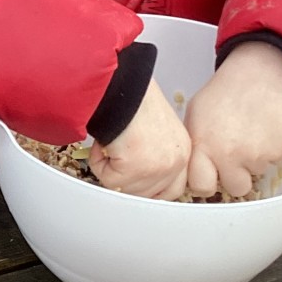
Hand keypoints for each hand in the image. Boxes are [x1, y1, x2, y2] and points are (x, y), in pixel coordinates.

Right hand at [90, 81, 190, 200]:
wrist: (123, 87)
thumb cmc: (133, 100)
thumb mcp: (157, 131)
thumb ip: (155, 156)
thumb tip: (139, 175)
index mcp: (182, 151)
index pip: (173, 190)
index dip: (149, 189)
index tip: (134, 183)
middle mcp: (174, 162)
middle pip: (147, 195)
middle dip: (127, 181)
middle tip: (116, 159)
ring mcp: (156, 168)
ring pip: (125, 189)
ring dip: (110, 169)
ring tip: (112, 144)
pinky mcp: (134, 170)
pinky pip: (108, 181)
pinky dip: (99, 163)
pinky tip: (105, 143)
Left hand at [184, 41, 281, 198]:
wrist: (261, 73)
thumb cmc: (225, 92)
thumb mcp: (195, 116)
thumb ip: (195, 146)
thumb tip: (191, 171)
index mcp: (204, 145)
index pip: (201, 186)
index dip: (207, 181)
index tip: (210, 172)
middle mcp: (230, 154)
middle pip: (235, 188)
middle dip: (236, 176)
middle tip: (235, 154)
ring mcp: (258, 154)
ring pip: (257, 173)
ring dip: (254, 159)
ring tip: (250, 132)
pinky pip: (275, 160)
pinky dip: (272, 148)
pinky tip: (264, 129)